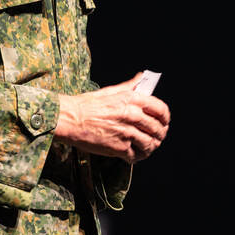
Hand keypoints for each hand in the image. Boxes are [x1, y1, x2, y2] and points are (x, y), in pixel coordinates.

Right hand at [55, 72, 169, 161]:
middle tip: (157, 137)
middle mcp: (132, 115)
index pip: (160, 109)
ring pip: (150, 144)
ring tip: (147, 148)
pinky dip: (137, 157)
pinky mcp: (119, 148)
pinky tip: (134, 155)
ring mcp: (126, 132)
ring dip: (151, 147)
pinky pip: (136, 155)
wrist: (69, 119)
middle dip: (160, 135)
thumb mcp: (111, 91)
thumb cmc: (87, 105)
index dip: (165, 118)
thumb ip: (130, 86)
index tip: (164, 122)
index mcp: (132, 99)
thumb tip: (142, 78)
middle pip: (158, 129)